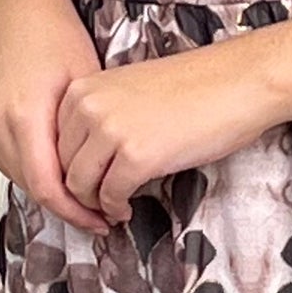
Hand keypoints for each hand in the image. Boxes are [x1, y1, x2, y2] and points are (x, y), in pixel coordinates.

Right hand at [0, 0, 118, 233]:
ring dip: (47, 186)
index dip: (77, 212)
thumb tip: (100, 180)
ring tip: (80, 188)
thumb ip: (84, 140)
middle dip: (67, 203)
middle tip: (98, 211)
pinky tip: (53, 162)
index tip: (100, 220)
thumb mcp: (85, 87)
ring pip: (17, 176)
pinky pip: (4, 159)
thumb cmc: (55, 33)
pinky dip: (30, 166)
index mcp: (23, 114)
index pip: (47, 188)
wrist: (17, 5)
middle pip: (31, 186)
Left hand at [53, 30, 291, 231]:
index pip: (53, 142)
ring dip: (94, 205)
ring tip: (111, 210)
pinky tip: (127, 210)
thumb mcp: (128, 92)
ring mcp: (110, 131)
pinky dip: (116, 209)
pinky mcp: (136, 157)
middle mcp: (89, 106)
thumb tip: (85, 160)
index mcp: (83, 88)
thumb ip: (100, 117)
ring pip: (79, 186)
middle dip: (78, 192)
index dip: (66, 170)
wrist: (238, 82)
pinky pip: (110, 196)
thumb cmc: (195, 87)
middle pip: (62, 166)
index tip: (83, 184)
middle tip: (96, 206)